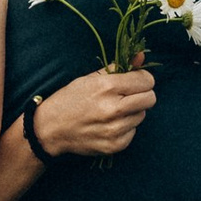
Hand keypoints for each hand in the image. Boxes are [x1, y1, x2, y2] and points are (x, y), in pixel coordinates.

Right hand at [34, 66, 156, 156]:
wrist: (50, 129)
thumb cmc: (70, 99)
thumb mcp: (91, 78)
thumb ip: (119, 67)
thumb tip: (141, 55)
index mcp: (107, 87)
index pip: (146, 80)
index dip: (142, 79)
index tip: (134, 81)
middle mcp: (113, 109)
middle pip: (150, 99)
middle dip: (142, 94)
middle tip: (128, 96)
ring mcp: (115, 129)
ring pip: (142, 115)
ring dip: (132, 111)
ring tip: (113, 111)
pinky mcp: (115, 145)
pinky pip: (133, 131)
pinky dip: (125, 127)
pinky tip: (109, 124)